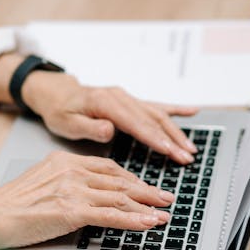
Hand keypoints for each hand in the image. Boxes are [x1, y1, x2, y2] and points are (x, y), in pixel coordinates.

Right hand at [0, 151, 173, 248]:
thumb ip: (65, 183)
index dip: (131, 178)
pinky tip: (147, 223)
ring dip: (146, 207)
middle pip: (119, 180)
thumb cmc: (10, 206)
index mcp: (64, 161)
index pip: (107, 167)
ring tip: (164, 214)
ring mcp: (72, 189)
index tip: (146, 186)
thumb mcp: (41, 184)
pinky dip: (133, 220)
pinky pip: (110, 215)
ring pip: (119, 197)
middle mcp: (71, 170)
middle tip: (166, 197)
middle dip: (147, 190)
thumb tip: (87, 197)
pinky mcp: (71, 210)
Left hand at [22, 72, 197, 163]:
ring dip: (176, 131)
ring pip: (157, 114)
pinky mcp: (130, 101)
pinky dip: (175, 109)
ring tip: (191, 148)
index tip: (171, 151)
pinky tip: (192, 111)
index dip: (155, 138)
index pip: (136, 123)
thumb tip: (110, 130)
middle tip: (187, 156)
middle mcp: (120, 97)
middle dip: (172, 139)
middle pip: (152, 119)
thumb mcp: (66, 122)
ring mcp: (127, 98)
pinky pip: (156, 105)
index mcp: (106, 102)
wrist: (56, 93)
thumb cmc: (60, 110)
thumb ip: (89, 127)